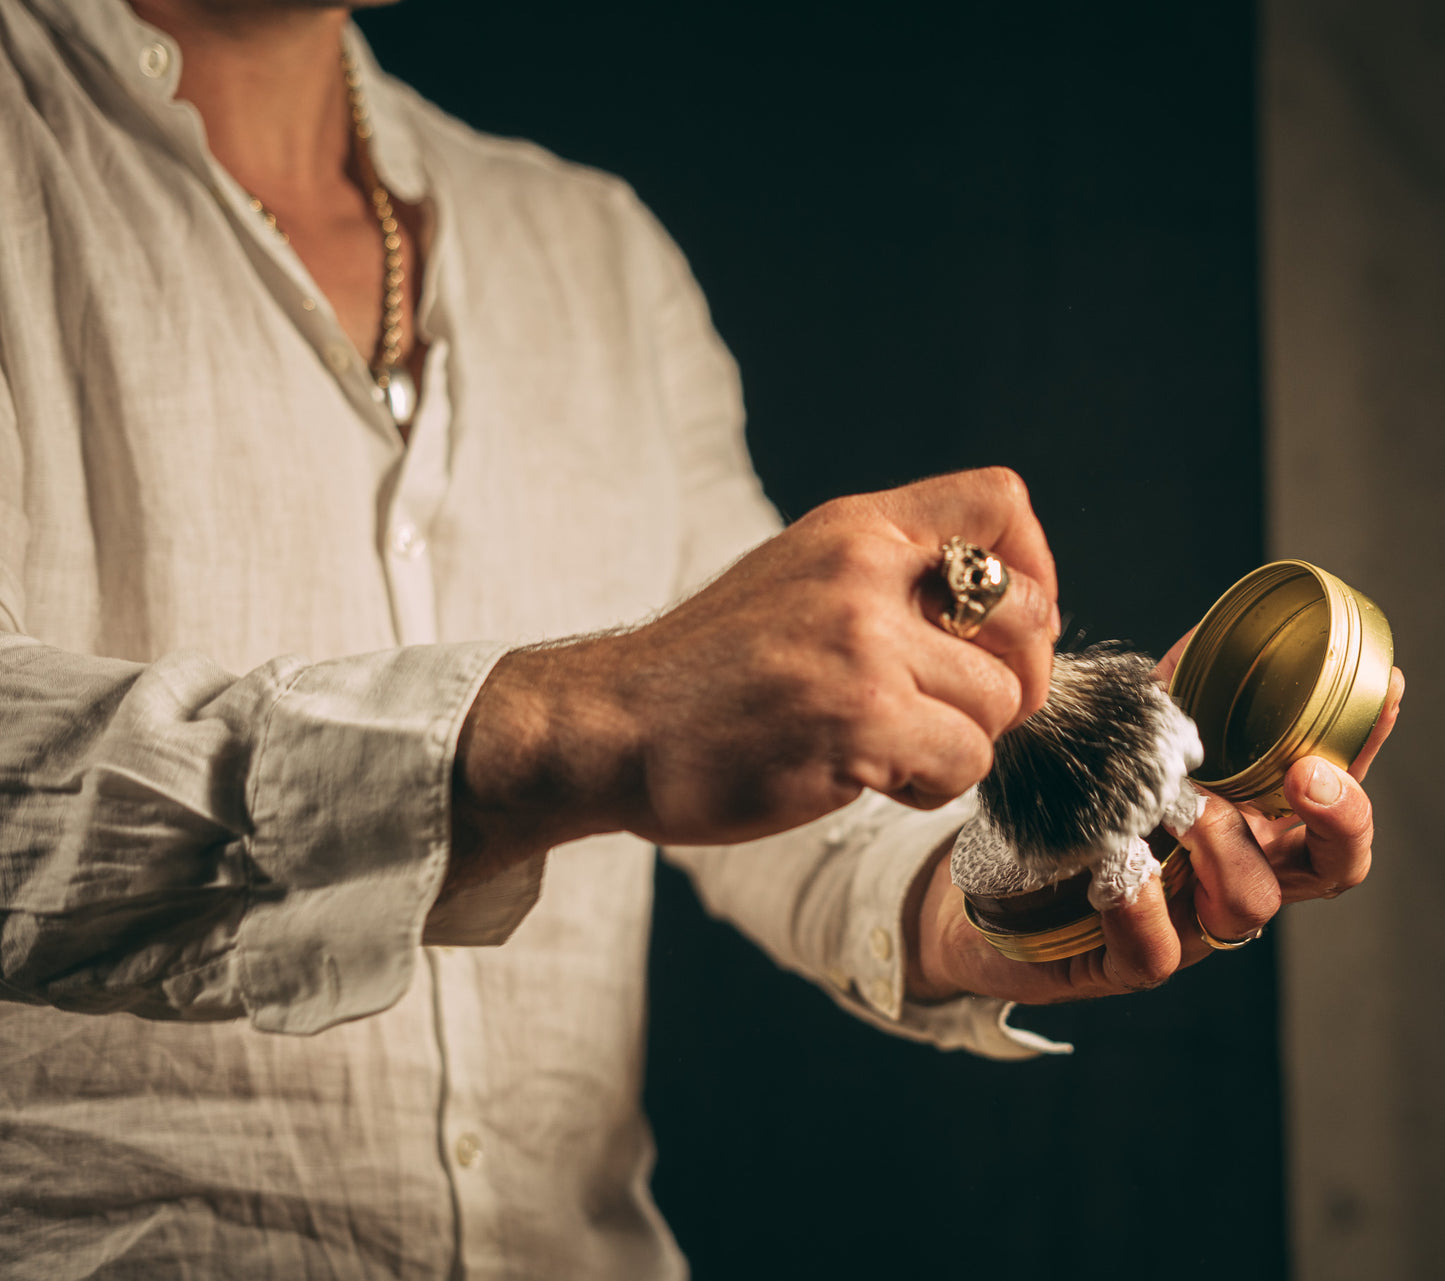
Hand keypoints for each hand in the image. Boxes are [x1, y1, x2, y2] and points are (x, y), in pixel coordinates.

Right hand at [448, 468, 1058, 864]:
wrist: (613, 724)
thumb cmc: (706, 670)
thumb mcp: (794, 579)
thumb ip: (885, 577)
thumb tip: (995, 615)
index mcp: (853, 530)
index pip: (999, 502)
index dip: (1033, 567)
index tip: (1003, 626)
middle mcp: (864, 572)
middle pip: (1027, 616)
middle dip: (1016, 676)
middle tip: (968, 709)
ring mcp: (861, 645)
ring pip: (999, 703)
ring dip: (961, 742)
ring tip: (893, 748)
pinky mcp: (857, 720)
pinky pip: (963, 763)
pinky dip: (932, 786)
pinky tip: (874, 777)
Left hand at [906, 636, 1404, 1004]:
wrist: (975, 892)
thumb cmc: (1062, 817)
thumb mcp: (1120, 752)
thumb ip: (1167, 703)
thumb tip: (1204, 637)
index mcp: (1244, 825)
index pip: (1327, 796)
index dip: (1363, 749)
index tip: (1380, 688)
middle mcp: (1227, 878)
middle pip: (1328, 865)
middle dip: (1336, 815)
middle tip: (1306, 775)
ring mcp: (1187, 926)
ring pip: (1249, 902)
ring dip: (1225, 845)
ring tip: (1183, 807)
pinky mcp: (1126, 963)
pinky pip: (1159, 948)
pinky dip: (1143, 903)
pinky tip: (1121, 867)